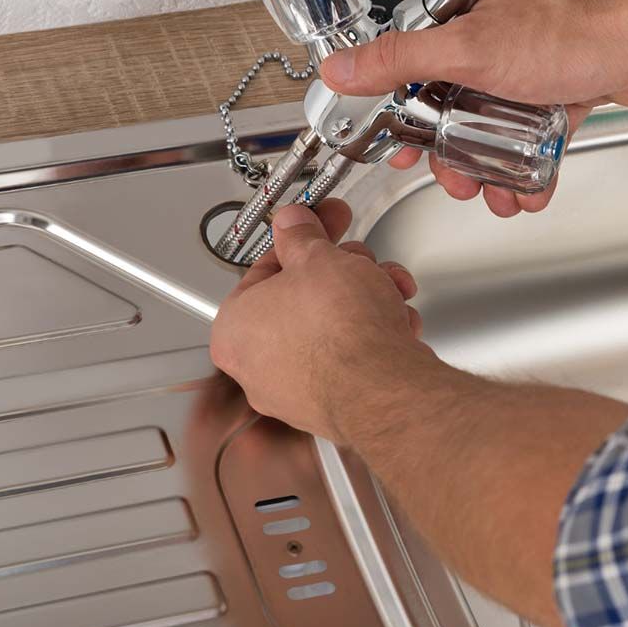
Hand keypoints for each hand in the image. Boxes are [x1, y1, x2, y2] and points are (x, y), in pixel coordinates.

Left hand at [210, 200, 434, 443]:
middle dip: (343, 272)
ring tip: (386, 291)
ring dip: (366, 299)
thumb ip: (302, 236)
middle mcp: (256, 367)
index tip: (320, 224)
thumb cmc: (339, 333)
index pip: (265, 269)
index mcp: (235, 328)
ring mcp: (295, 391)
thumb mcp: (318, 258)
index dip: (302, 239)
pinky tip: (392, 323)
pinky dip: (374, 336)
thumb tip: (293, 224)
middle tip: (360, 259)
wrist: (383, 386)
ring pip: (332, 327)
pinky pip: (352, 357)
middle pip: (303, 299)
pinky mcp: (334, 403)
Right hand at [321, 0, 627, 216]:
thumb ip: (401, 59)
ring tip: (495, 195)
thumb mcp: (469, 46)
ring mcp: (536, 61)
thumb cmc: (576, 28)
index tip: (400, 145)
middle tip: (454, 180)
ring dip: (492, 166)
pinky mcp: (569, 87)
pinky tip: (531, 189)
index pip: (413, 60)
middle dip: (452, 151)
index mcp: (467, 11)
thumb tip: (342, 67)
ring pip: (497, 123)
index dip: (402, 109)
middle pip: (454, 100)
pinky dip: (531, 164)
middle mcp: (499, 32)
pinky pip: (537, 134)